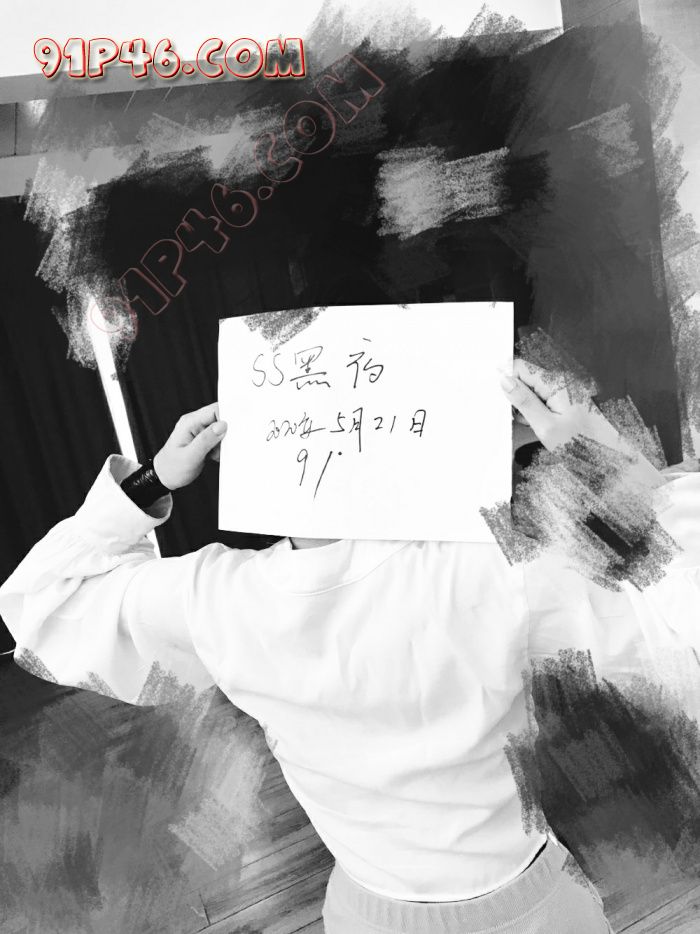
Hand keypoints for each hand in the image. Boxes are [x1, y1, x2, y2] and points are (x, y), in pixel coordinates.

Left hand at [152, 402, 226, 490]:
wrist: (165, 477)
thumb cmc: (172, 468)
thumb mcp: (190, 456)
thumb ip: (206, 440)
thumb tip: (222, 425)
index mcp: (189, 422)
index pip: (214, 410)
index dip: (226, 418)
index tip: (231, 432)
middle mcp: (194, 423)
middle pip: (219, 418)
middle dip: (225, 433)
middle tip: (220, 447)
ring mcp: (198, 430)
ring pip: (220, 430)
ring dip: (222, 442)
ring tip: (213, 453)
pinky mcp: (202, 439)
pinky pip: (217, 438)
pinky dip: (219, 447)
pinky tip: (212, 455)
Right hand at [500, 360, 660, 483]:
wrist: (609, 459)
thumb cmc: (583, 444)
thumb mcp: (546, 426)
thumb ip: (524, 401)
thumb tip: (505, 381)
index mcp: (556, 383)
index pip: (520, 367)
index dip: (505, 380)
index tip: (498, 396)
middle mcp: (560, 383)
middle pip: (525, 379)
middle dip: (514, 396)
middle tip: (515, 416)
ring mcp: (563, 394)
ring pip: (531, 393)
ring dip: (523, 408)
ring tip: (529, 425)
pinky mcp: (564, 405)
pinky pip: (540, 403)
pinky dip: (533, 414)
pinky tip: (536, 427)